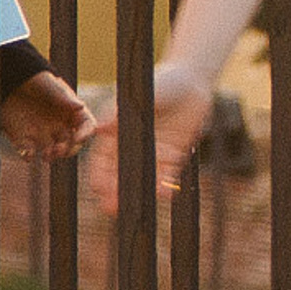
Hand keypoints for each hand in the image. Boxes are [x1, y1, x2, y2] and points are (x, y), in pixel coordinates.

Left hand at [2, 70, 94, 159]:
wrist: (9, 80)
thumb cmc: (34, 79)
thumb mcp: (48, 85)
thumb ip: (63, 96)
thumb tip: (81, 106)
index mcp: (70, 112)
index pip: (86, 125)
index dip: (86, 134)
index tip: (78, 138)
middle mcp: (59, 125)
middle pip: (72, 144)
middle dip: (68, 150)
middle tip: (59, 151)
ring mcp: (42, 134)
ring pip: (52, 152)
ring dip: (51, 156)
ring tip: (46, 156)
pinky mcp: (24, 139)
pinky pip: (29, 153)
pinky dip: (29, 156)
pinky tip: (28, 153)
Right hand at [85, 62, 216, 210]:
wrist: (192, 82)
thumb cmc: (161, 83)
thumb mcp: (139, 97)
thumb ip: (120, 112)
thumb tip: (99, 127)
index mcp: (116, 134)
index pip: (102, 160)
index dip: (99, 176)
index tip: (99, 189)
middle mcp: (132, 147)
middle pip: (118, 175)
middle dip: (114, 192)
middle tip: (112, 207)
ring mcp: (153, 154)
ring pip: (141, 179)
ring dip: (137, 194)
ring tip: (135, 207)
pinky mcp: (173, 156)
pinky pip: (166, 176)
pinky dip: (164, 186)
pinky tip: (164, 193)